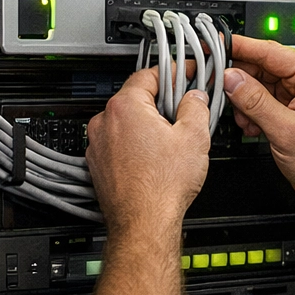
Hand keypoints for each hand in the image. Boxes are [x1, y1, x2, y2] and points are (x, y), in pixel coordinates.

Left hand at [85, 69, 211, 236]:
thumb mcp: (194, 138)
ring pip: (127, 122)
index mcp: (125, 107)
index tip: (186, 74)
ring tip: (171, 141)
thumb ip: (196, 108)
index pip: (149, 74)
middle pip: (137, 98)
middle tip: (185, 111)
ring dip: (147, 124)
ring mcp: (98, 144)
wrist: (143, 222)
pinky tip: (155, 158)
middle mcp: (104, 122)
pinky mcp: (98, 164)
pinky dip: (135, 144)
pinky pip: (119, 143)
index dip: (174, 72)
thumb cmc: (162, 186)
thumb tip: (195, 98)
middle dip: (162, 102)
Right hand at [223, 36, 294, 213]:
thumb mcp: (285, 130)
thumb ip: (255, 101)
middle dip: (239, 79)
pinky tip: (251, 125)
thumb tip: (231, 78)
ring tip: (242, 117)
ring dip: (245, 100)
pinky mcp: (294, 110)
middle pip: (263, 66)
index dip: (240, 47)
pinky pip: (265, 100)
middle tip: (216, 86)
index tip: (216, 45)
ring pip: (260, 84)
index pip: (270, 51)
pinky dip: (252, 111)